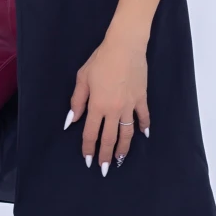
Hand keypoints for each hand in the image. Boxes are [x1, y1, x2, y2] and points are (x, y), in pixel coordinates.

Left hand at [64, 34, 149, 174]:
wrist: (125, 47)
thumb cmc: (101, 60)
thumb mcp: (83, 78)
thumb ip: (77, 101)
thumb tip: (72, 121)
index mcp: (97, 105)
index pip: (91, 133)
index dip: (89, 148)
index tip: (88, 160)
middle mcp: (113, 110)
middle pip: (109, 138)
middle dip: (105, 155)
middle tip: (104, 169)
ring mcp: (129, 106)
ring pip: (127, 133)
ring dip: (123, 148)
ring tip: (120, 159)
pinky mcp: (141, 99)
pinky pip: (143, 117)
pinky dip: (144, 127)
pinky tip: (144, 135)